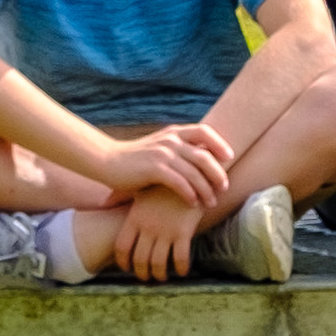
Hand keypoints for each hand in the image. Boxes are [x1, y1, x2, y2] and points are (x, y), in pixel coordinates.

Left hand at [103, 184, 209, 278]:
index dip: (123, 262)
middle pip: (140, 260)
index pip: (122, 247)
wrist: (191, 173)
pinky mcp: (183, 231)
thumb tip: (102, 202)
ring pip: (158, 263)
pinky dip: (181, 268)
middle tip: (146, 278)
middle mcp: (148, 227)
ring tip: (163, 277)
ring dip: (160, 275)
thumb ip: (119, 197)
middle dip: (142, 273)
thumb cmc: (163, 182)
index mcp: (134, 218)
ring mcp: (165, 230)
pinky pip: (180, 258)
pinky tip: (183, 271)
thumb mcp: (139, 188)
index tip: (128, 268)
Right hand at [109, 121, 237, 211]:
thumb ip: (178, 150)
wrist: (106, 161)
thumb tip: (202, 160)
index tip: (229, 157)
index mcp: (173, 133)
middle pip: (204, 155)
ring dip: (206, 189)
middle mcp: (170, 140)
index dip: (220, 143)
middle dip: (217, 173)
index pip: (204, 131)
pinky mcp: (154, 169)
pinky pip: (179, 182)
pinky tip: (193, 204)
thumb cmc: (135, 160)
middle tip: (224, 187)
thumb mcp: (159, 148)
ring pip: (194, 172)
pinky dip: (189, 194)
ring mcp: (162, 153)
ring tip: (210, 202)